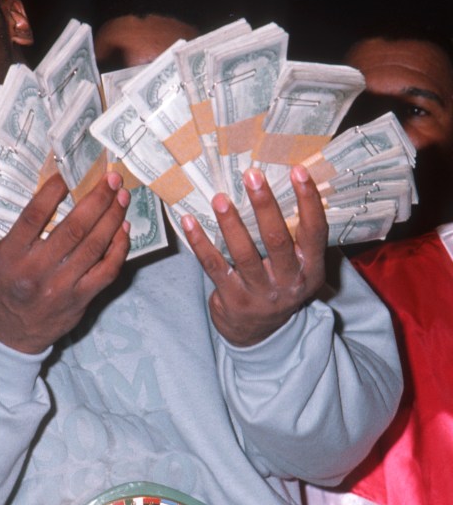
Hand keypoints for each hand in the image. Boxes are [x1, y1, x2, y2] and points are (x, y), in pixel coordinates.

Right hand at [0, 171, 130, 353]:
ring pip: (95, 246)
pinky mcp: (80, 300)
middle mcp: (37, 271)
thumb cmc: (1, 287)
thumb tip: (27, 189)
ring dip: (113, 218)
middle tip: (112, 179)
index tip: (68, 174)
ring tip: (122, 197)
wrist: (9, 335)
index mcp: (11, 256)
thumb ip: (4, 225)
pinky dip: (119, 249)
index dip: (53, 192)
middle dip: (97, 199)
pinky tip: (123, 230)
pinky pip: (107, 271)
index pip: (34, 216)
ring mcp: (62, 287)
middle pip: (74, 228)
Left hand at [181, 165, 327, 346]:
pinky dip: (200, 242)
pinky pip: (213, 266)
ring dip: (230, 223)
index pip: (315, 232)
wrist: (257, 334)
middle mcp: (289, 282)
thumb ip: (295, 238)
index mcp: (311, 270)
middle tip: (252, 176)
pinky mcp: (232, 298)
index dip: (308, 201)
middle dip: (264, 205)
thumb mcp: (298, 269)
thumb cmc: (277, 285)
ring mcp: (259, 293)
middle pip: (277, 240)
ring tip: (218, 197)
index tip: (297, 171)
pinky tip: (189, 221)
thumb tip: (283, 187)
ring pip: (243, 253)